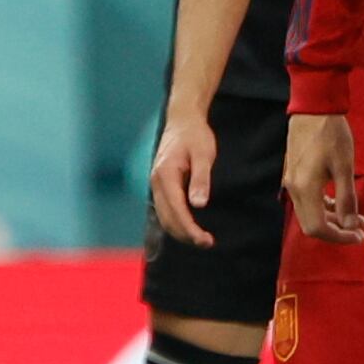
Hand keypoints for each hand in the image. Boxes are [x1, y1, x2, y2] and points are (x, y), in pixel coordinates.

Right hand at [149, 110, 218, 247]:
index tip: (205, 240)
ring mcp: (156, 184)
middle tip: (207, 243)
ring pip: (163, 216)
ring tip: (200, 239)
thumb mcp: (203, 155)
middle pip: (167, 217)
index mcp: (166, 175)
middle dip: (185, 234)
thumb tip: (198, 205)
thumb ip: (201, 179)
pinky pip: (164, 209)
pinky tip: (188, 227)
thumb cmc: (195, 136)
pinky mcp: (160, 184)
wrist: (183, 120)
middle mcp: (156, 182)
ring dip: (179, 231)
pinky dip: (175, 222)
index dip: (189, 228)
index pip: (176, 210)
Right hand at [283, 112, 363, 242]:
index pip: (318, 228)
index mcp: (305, 189)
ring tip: (353, 216)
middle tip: (358, 229)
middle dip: (335, 231)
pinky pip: (306, 201)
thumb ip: (346, 199)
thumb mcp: (344, 167)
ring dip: (330, 219)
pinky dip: (323, 207)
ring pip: (308, 214)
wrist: (312, 109)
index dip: (339, 237)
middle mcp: (294, 189)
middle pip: (310, 225)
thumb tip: (349, 226)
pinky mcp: (294, 175)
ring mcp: (291, 182)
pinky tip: (338, 201)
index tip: (359, 235)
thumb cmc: (331, 135)